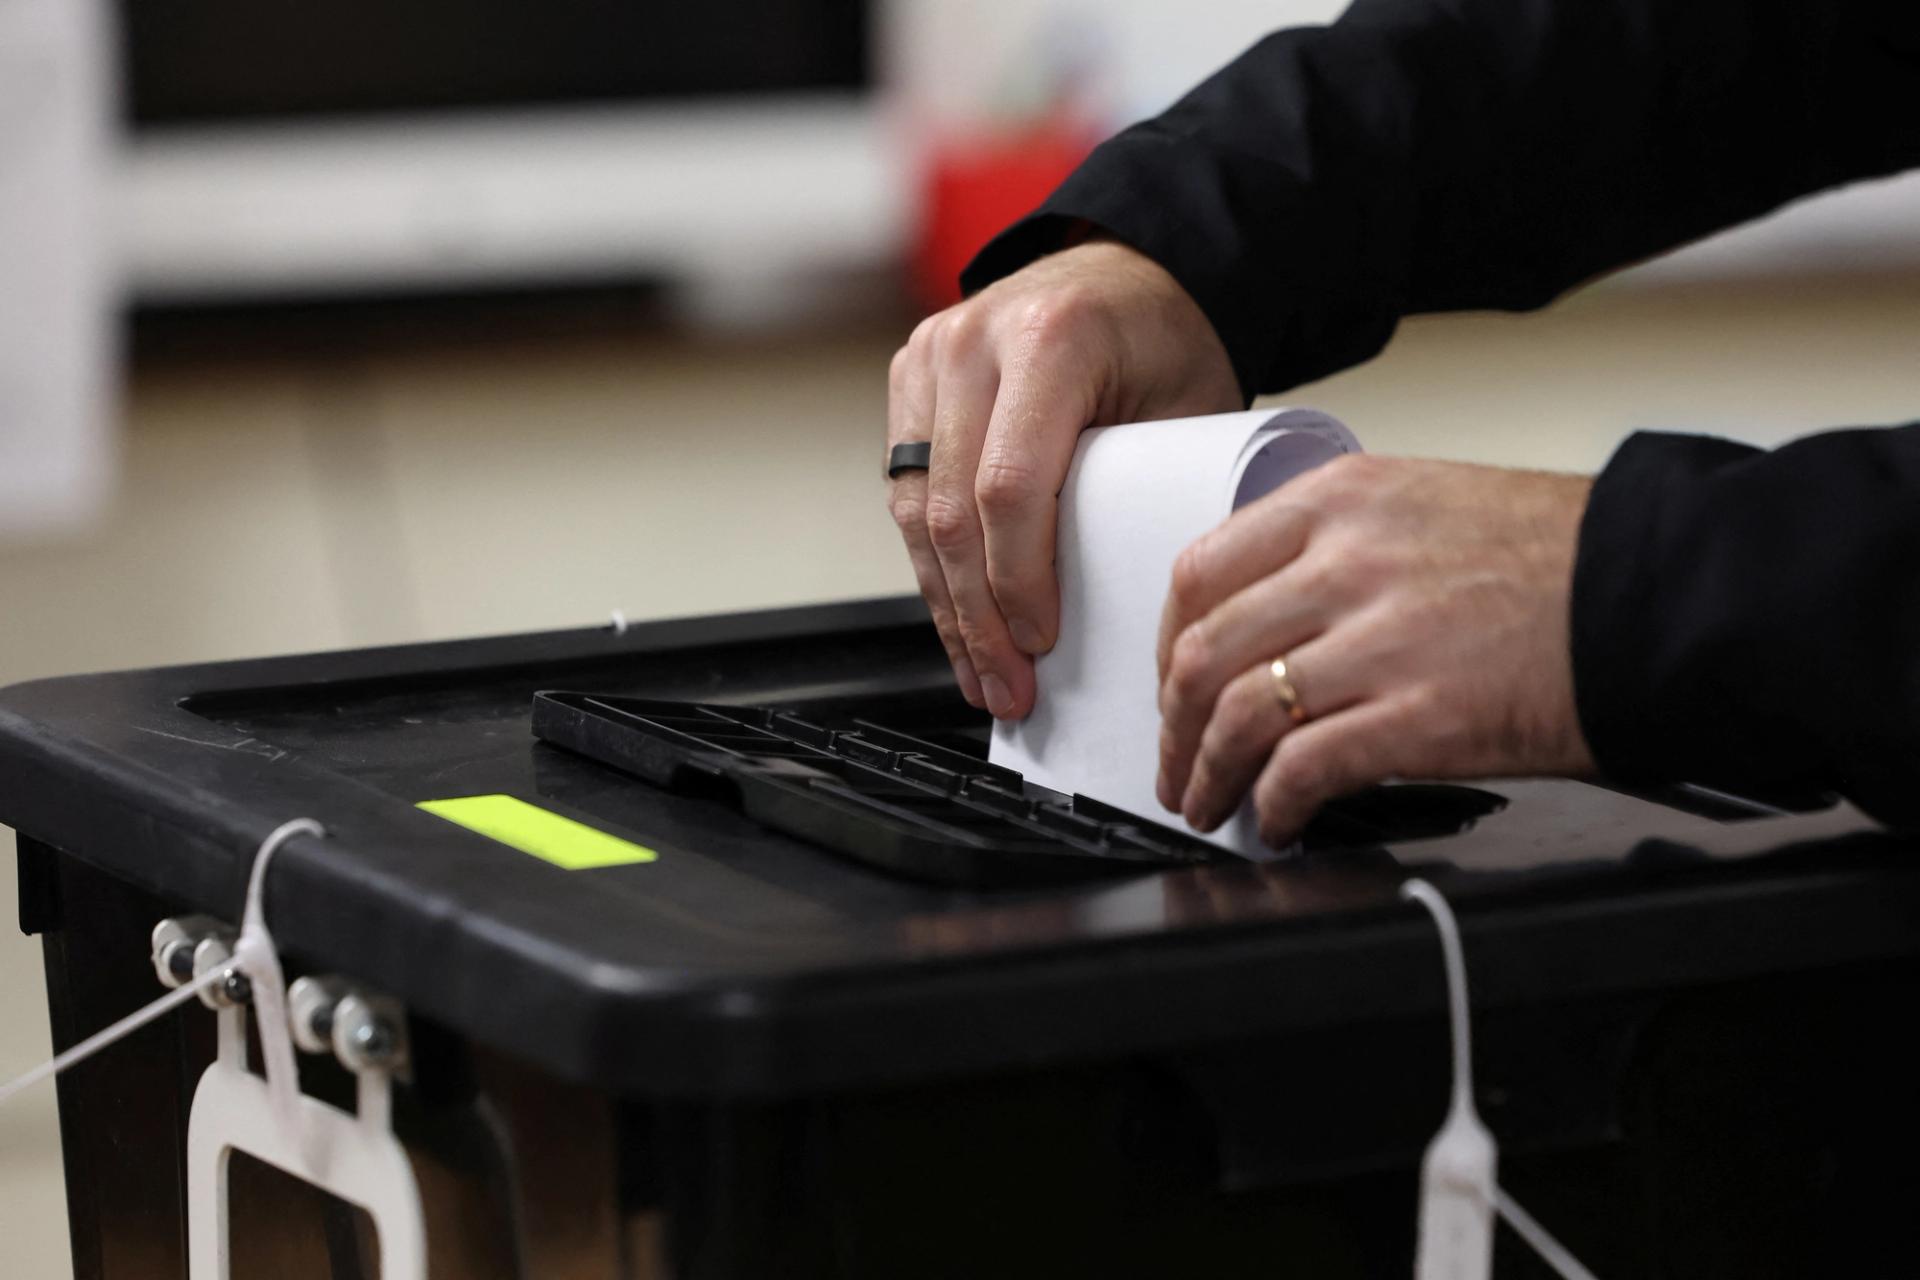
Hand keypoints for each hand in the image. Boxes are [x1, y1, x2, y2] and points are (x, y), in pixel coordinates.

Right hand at [887, 238, 1240, 718]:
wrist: (1129, 269)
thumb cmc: (1165, 339)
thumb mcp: (1190, 409)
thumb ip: (1150, 494)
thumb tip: (1130, 613)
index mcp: (1051, 337)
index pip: (1010, 486)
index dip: (1018, 580)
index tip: (1041, 642)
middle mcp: (974, 340)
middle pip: (951, 510)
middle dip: (977, 617)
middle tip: (1006, 687)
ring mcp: (930, 356)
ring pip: (915, 511)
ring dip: (946, 606)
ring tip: (980, 674)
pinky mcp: (908, 379)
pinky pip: (906, 492)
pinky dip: (931, 565)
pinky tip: (957, 619)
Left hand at [1154, 455, 1596, 844]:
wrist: (1658, 594)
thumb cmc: (1555, 559)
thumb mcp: (1423, 506)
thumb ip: (1335, 549)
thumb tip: (1265, 621)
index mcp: (1341, 501)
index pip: (1199, 573)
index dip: (1166, 646)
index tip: (1171, 684)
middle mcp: (1348, 562)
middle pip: (1203, 651)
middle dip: (1173, 725)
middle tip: (1175, 762)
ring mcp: (1381, 639)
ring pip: (1237, 715)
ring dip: (1207, 774)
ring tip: (1209, 803)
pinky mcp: (1419, 716)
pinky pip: (1302, 769)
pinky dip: (1272, 806)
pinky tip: (1276, 822)